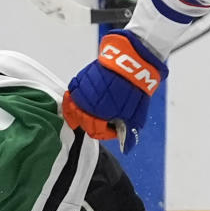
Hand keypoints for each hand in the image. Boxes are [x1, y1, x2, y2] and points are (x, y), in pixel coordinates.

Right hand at [64, 30, 167, 152]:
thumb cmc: (133, 90)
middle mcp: (85, 105)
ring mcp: (81, 91)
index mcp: (97, 116)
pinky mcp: (81, 78)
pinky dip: (77, 97)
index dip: (105, 133)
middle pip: (81, 120)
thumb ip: (128, 133)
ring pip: (74, 107)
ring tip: (91, 111)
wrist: (131, 63)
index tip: (112, 129)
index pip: (95, 131)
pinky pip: (74, 92)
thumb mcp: (135, 117)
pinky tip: (85, 98)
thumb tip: (126, 147)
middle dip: (92, 123)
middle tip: (102, 121)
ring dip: (82, 110)